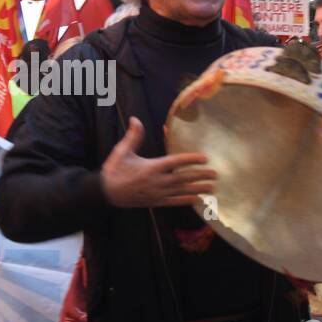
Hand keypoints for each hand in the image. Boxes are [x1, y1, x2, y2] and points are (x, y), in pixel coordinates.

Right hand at [100, 117, 216, 208]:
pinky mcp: (156, 202)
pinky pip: (175, 202)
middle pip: (183, 177)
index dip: (191, 159)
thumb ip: (133, 136)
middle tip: (215, 173)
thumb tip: (136, 119)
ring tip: (212, 186)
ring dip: (198, 188)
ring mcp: (158, 193)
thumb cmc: (115, 170)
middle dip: (200, 175)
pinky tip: (198, 200)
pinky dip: (187, 200)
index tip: (204, 158)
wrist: (106, 193)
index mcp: (151, 167)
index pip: (175, 162)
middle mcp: (157, 181)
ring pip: (182, 191)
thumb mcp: (123, 151)